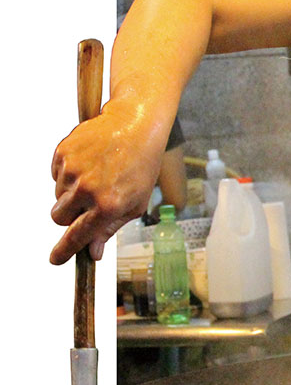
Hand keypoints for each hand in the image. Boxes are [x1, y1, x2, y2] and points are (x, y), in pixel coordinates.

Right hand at [50, 100, 164, 264]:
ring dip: (71, 192)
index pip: (77, 236)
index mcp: (108, 205)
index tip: (56, 259)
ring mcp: (73, 170)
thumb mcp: (134, 203)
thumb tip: (93, 254)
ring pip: (58, 195)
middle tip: (87, 203)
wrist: (134, 125)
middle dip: (68, 216)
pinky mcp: (63, 153)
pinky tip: (89, 162)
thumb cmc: (140, 167)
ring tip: (96, 175)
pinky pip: (56, 174)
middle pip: (59, 218)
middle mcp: (87, 189)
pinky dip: (68, 173)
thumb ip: (110, 229)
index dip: (64, 251)